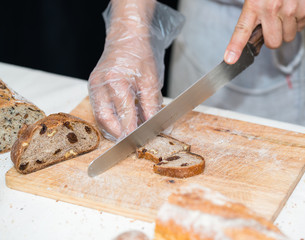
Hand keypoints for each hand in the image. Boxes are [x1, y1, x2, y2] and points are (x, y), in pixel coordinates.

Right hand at [89, 0, 160, 140]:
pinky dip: (110, 118)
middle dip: (117, 133)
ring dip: (112, 128)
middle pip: (104, 118)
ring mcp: (94, 86)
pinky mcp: (94, 87)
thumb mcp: (151, 81)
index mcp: (115, 80)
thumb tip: (156, 125)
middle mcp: (99, 84)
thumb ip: (152, 106)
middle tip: (130, 143)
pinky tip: (121, 122)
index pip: (123, 113)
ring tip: (127, 135)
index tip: (137, 142)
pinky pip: (100, 108)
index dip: (130, 130)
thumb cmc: (140, 54)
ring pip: (100, 116)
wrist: (127, 37)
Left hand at [224, 0, 304, 63]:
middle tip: (273, 26)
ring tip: (285, 11)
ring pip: (289, 36)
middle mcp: (271, 9)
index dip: (235, 47)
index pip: (242, 31)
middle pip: (273, 42)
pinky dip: (299, 20)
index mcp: (254, 5)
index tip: (230, 59)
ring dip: (287, 28)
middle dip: (274, 38)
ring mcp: (290, 9)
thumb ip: (254, 13)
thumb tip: (256, 34)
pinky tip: (295, 6)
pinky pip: (302, 26)